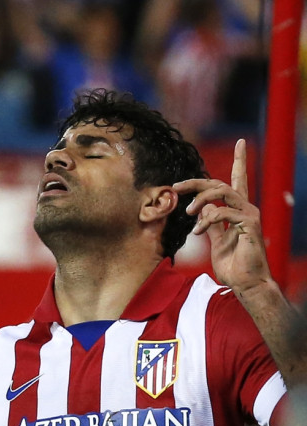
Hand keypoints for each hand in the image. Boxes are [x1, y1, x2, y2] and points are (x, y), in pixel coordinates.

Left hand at [173, 139, 271, 292]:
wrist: (245, 283)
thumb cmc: (232, 264)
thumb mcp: (215, 240)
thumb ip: (210, 222)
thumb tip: (202, 208)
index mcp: (237, 209)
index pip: (238, 180)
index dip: (240, 160)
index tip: (240, 142)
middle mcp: (246, 207)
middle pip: (219, 182)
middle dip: (195, 182)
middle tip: (176, 187)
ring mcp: (249, 214)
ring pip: (221, 191)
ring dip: (200, 199)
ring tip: (188, 212)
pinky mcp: (249, 224)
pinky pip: (222, 212)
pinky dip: (206, 219)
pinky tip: (197, 231)